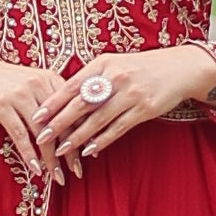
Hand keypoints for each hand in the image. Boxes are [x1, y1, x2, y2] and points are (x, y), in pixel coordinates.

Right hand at [0, 54, 81, 180]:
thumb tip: (73, 125)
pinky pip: (20, 135)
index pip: (73, 109)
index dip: (84, 132)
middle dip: (71, 150)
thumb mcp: (32, 84)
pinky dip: (29, 154)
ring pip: (43, 132)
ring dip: (51, 158)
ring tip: (58, 176)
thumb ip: (51, 99)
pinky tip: (36, 169)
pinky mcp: (1, 105)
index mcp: (50, 78)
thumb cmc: (4, 82)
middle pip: (61, 122)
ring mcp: (19, 95)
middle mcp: (38, 84)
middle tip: (78, 170)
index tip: (91, 151)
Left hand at [28, 43, 215, 174]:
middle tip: (41, 137)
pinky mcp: (144, 109)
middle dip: (59, 123)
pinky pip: (118, 128)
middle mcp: (115, 77)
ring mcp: (130, 94)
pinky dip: (101, 141)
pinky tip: (89, 151)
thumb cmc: (140, 68)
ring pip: (98, 119)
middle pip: (81, 104)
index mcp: (103, 63)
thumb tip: (61, 97)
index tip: (36, 117)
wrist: (179, 68)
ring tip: (61, 150)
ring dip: (78, 137)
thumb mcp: (114, 64)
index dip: (52, 103)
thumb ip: (91, 78)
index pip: (71, 85)